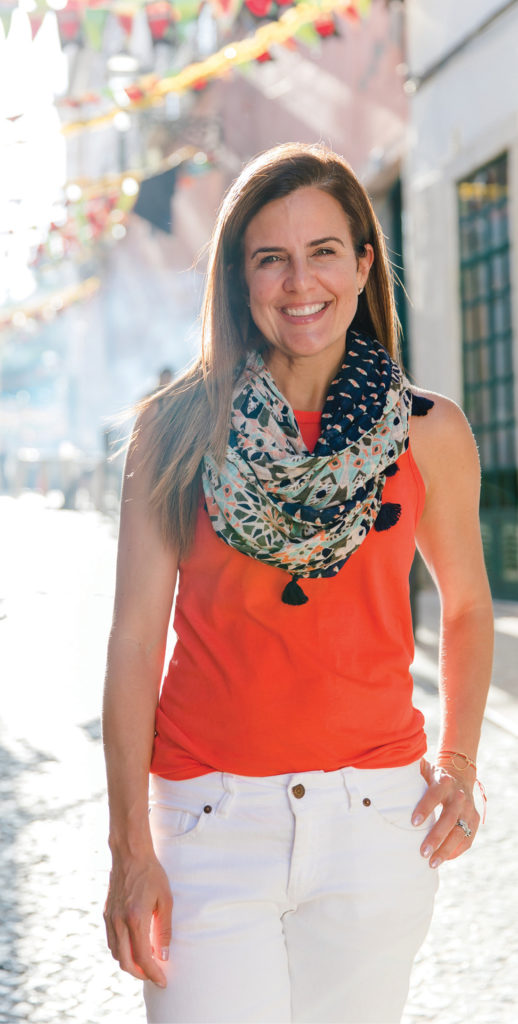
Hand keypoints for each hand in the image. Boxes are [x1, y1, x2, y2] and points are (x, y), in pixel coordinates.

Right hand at [104, 852, 172, 985]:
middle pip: (126, 962)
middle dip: (140, 974)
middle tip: (154, 976)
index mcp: (136, 919)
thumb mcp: (165, 900)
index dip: (153, 974)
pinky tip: (133, 947)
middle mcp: (119, 922)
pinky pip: (111, 941)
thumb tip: (164, 955)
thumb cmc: (151, 874)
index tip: (163, 981)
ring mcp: (111, 918)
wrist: (130, 854)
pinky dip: (121, 951)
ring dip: (130, 963)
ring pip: (116, 954)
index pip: (143, 958)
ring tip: (145, 963)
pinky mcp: (106, 914)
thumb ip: (164, 930)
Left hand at [411, 757, 479, 868]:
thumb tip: (388, 764)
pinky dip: (456, 851)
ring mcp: (469, 809)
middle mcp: (459, 796)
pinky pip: (467, 839)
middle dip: (436, 837)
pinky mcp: (474, 820)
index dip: (425, 808)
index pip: (434, 795)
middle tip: (422, 852)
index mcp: (444, 782)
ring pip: (460, 832)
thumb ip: (409, 769)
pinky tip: (444, 859)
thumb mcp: (423, 769)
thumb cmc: (432, 776)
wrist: (459, 775)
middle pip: (449, 818)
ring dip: (446, 849)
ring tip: (432, 863)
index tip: (413, 823)